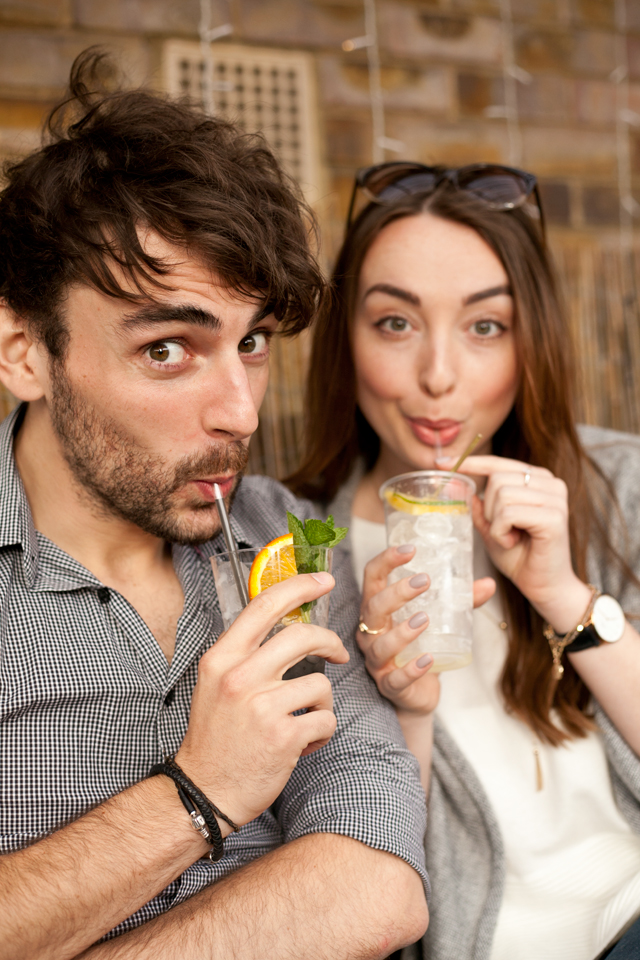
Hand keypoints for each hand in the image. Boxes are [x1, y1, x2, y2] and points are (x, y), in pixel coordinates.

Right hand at [175, 572, 348, 827]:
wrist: (203, 792)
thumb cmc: (216, 738)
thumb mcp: (217, 683)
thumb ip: (247, 654)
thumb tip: (288, 627)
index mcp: (222, 658)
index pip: (264, 605)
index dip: (299, 585)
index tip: (324, 580)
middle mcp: (239, 676)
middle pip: (302, 635)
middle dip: (329, 641)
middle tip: (337, 651)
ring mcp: (261, 705)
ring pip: (320, 684)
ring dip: (321, 705)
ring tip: (304, 721)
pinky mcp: (283, 736)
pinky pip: (325, 720)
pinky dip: (321, 734)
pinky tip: (303, 744)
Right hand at [357, 546, 494, 715]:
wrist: (416, 694)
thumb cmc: (420, 647)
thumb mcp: (438, 622)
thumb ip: (461, 603)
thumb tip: (489, 584)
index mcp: (378, 609)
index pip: (372, 578)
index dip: (386, 560)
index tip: (410, 548)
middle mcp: (370, 632)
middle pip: (373, 608)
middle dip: (396, 593)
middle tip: (424, 580)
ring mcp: (377, 661)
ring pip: (381, 645)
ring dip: (402, 631)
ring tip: (425, 619)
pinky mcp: (389, 685)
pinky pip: (395, 678)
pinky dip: (411, 670)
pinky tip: (428, 660)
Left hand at [457, 454, 590, 629]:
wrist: (544, 586)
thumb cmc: (520, 556)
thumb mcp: (491, 526)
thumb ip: (477, 505)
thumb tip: (455, 483)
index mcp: (537, 479)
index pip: (498, 464)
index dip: (470, 462)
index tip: (441, 463)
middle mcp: (550, 482)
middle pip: (497, 479)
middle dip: (489, 509)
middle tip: (503, 531)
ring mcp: (555, 498)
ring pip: (502, 495)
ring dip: (496, 523)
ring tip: (510, 538)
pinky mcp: (554, 517)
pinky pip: (509, 514)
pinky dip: (502, 532)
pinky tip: (514, 542)